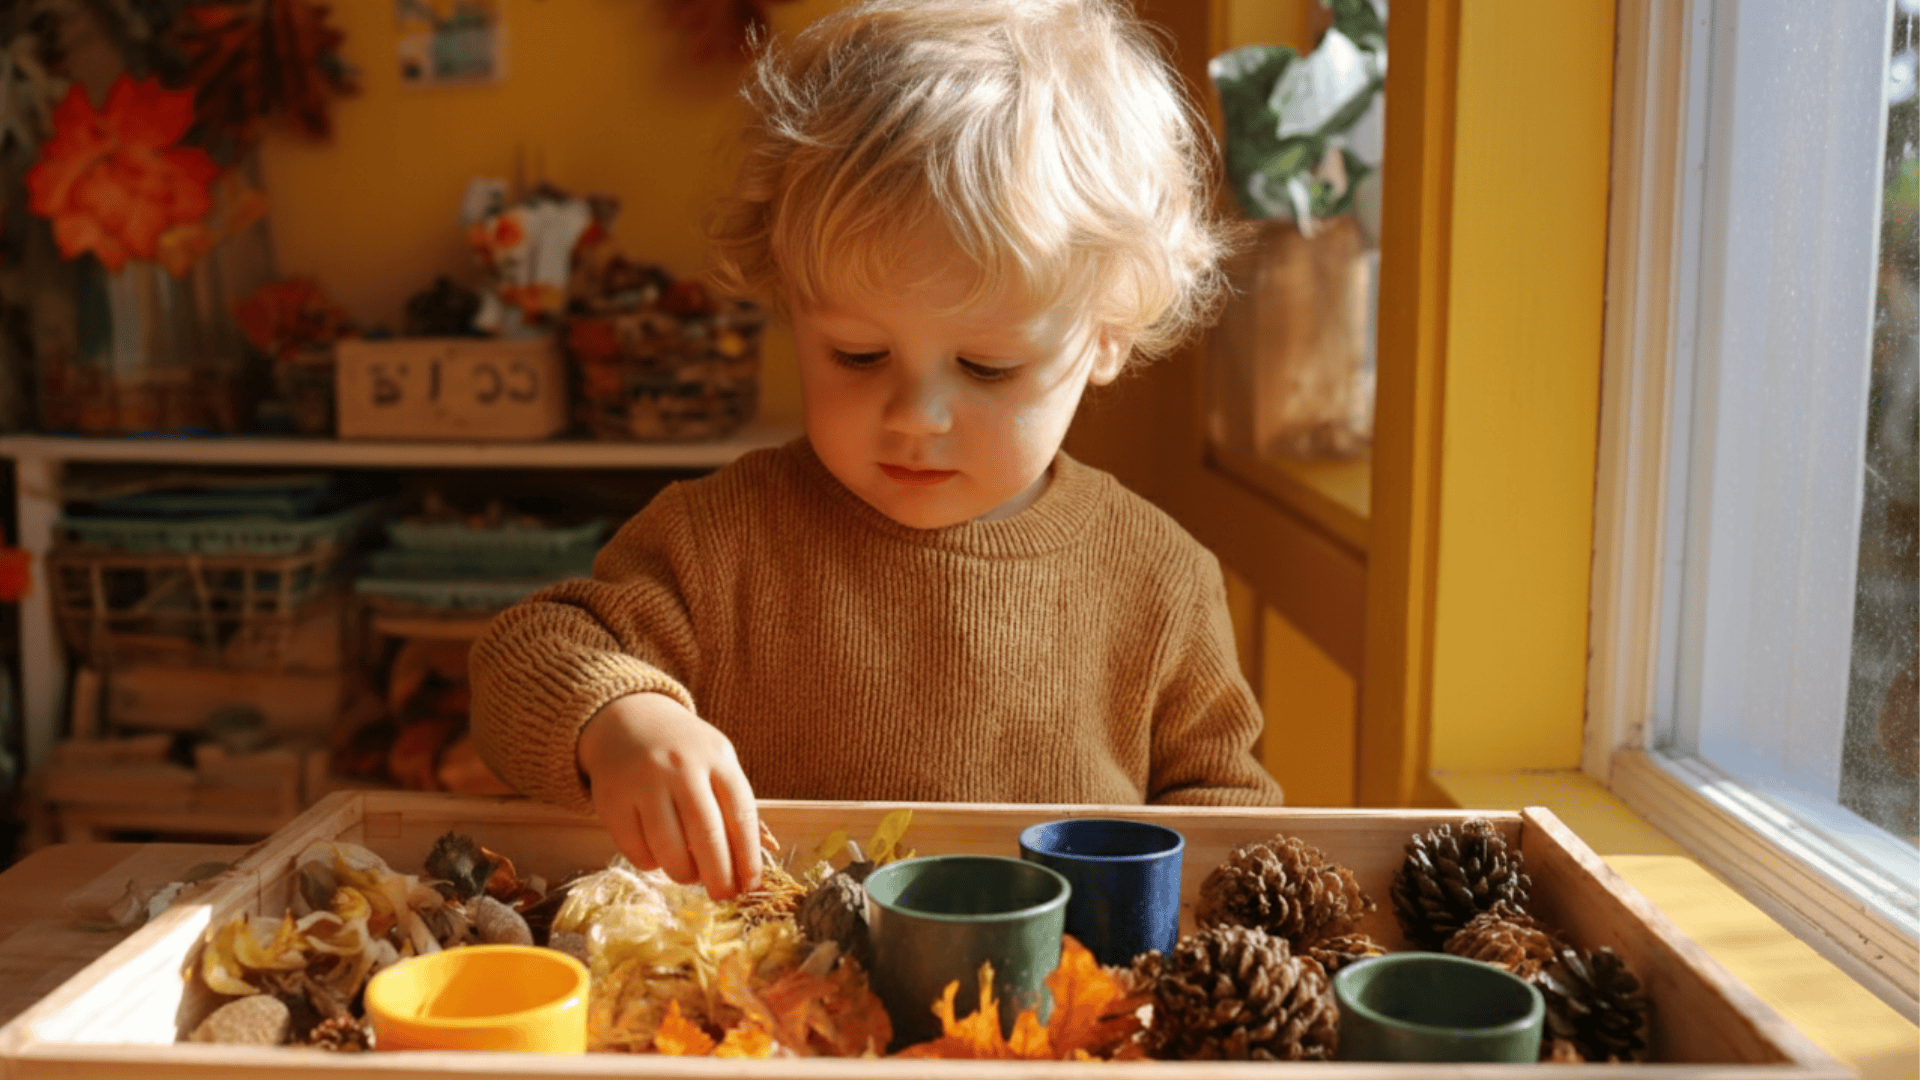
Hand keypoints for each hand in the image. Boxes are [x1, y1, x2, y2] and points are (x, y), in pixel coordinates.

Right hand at [576, 692, 761, 898]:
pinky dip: (652, 864)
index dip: (749, 858)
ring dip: (685, 874)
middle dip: (719, 877)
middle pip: (707, 836)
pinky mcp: (612, 800)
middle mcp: (681, 768)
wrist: (628, 720)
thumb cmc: (684, 752)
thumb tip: (748, 871)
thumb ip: (733, 807)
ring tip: (690, 875)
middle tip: (722, 895)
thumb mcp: (717, 762)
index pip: (741, 816)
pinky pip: (637, 851)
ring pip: (669, 849)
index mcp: (717, 758)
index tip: (751, 885)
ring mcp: (644, 782)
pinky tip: (659, 855)